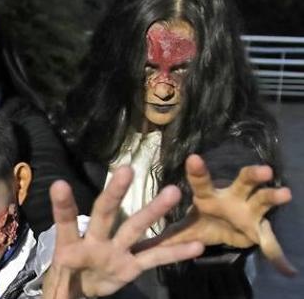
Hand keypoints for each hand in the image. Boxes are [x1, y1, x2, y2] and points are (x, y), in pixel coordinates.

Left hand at [42, 167, 203, 298]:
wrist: (81, 290)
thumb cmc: (64, 281)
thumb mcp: (58, 288)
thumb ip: (59, 291)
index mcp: (70, 246)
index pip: (65, 223)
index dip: (63, 206)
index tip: (59, 185)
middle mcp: (96, 241)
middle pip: (104, 213)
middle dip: (114, 193)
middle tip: (126, 170)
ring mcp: (116, 250)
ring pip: (135, 227)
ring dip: (153, 211)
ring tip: (173, 192)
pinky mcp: (132, 265)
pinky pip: (155, 257)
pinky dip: (175, 252)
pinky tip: (197, 245)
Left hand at [153, 154, 295, 275]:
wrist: (225, 233)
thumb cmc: (201, 223)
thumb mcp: (183, 232)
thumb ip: (165, 237)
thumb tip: (140, 244)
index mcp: (208, 196)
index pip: (201, 181)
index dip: (197, 171)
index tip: (193, 158)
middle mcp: (231, 197)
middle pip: (242, 182)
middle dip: (252, 175)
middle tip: (265, 170)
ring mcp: (249, 208)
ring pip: (262, 198)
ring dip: (273, 196)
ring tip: (284, 193)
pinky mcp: (261, 226)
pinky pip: (270, 241)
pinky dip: (277, 254)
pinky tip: (287, 268)